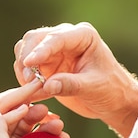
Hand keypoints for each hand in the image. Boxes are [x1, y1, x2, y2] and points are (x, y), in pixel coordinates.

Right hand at [0, 80, 47, 137]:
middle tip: (51, 80)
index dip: (26, 92)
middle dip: (30, 90)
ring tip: (45, 88)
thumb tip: (1, 123)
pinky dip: (11, 115)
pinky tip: (25, 109)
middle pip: (8, 97)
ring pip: (4, 106)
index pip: (6, 97)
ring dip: (26, 98)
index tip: (45, 86)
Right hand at [14, 22, 137, 137]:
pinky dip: (24, 79)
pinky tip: (31, 94)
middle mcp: (65, 38)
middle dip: (27, 59)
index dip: (40, 50)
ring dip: (23, 69)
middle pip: (34, 39)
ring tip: (30, 89)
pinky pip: (27, 68)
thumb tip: (46, 85)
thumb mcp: (93, 88)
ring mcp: (54, 51)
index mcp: (82, 36)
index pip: (56, 39)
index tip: (29, 63)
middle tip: (29, 81)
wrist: (114, 101)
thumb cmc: (111, 90)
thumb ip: (70, 85)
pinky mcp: (46, 65)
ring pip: (25, 50)